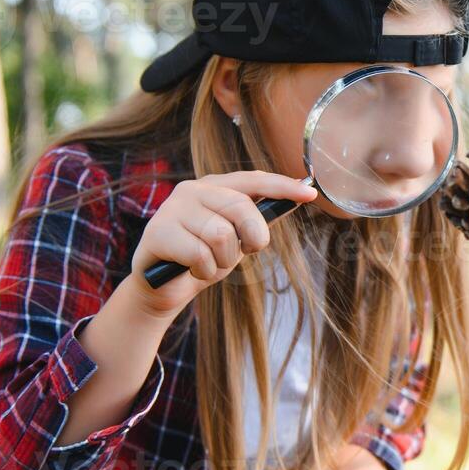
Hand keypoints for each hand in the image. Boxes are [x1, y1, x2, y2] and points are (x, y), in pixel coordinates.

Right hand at [125, 170, 317, 317]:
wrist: (163, 288)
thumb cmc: (203, 258)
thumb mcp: (236, 238)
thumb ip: (257, 219)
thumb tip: (297, 197)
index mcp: (215, 186)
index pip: (253, 180)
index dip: (282, 186)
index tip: (310, 194)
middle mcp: (193, 190)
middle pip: (241, 208)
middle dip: (252, 239)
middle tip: (241, 253)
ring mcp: (172, 208)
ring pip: (221, 235)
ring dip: (223, 261)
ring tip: (209, 263)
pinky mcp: (158, 232)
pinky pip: (200, 255)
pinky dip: (204, 271)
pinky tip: (192, 270)